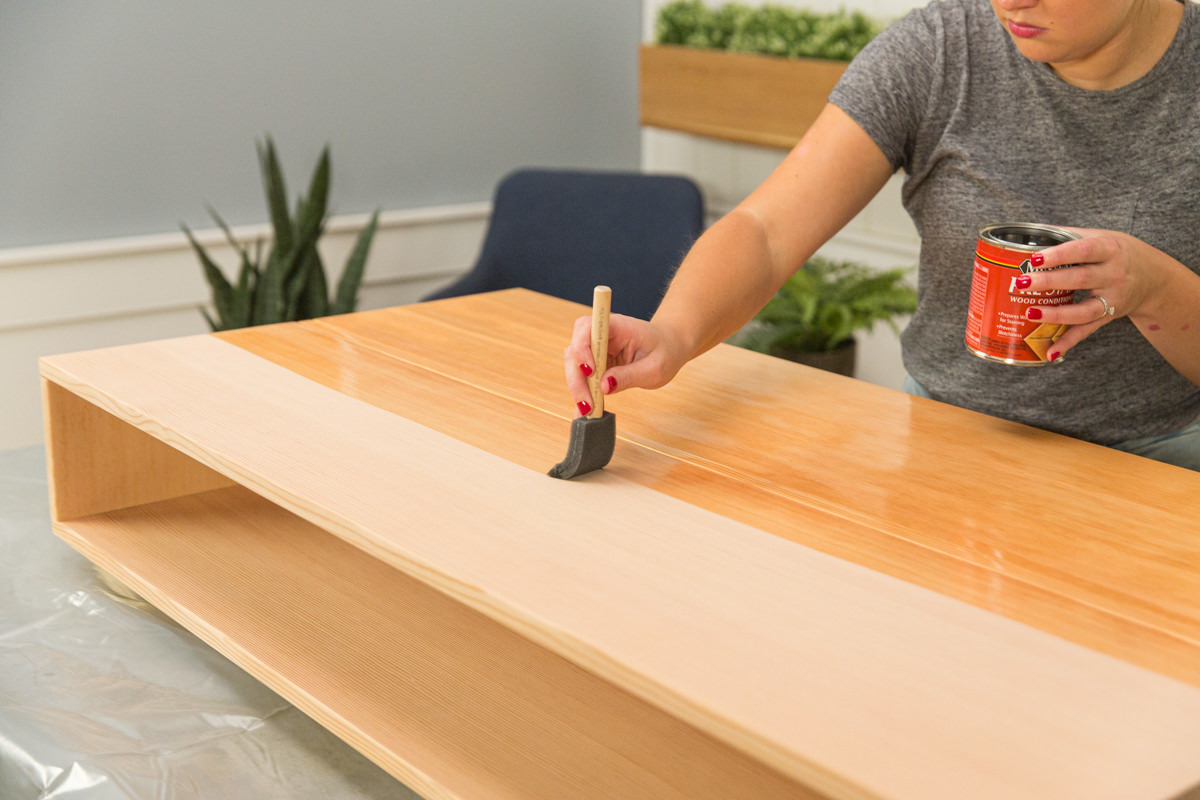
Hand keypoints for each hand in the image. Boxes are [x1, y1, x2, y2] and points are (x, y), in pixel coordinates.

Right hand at [561, 313, 686, 416]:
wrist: (670, 347)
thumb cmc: (665, 352)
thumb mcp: (654, 368)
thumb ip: (629, 376)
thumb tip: (604, 387)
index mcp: (617, 326)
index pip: (586, 328)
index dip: (582, 348)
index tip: (591, 372)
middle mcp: (601, 334)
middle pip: (574, 351)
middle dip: (577, 379)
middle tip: (587, 405)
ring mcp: (596, 348)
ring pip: (574, 365)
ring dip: (577, 388)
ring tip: (587, 411)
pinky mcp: (595, 361)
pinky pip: (582, 376)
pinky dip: (582, 393)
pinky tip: (582, 413)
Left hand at [1018, 229, 1165, 359]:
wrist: (1153, 277)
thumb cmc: (1118, 253)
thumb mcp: (1101, 236)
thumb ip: (1068, 235)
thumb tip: (1031, 230)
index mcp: (1110, 250)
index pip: (1083, 250)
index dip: (1059, 255)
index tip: (1035, 258)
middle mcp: (1114, 275)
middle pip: (1080, 279)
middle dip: (1050, 281)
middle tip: (1024, 282)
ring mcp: (1112, 299)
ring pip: (1084, 310)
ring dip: (1056, 315)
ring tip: (1030, 312)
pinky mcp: (1108, 317)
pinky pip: (1087, 331)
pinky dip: (1069, 342)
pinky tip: (1050, 352)